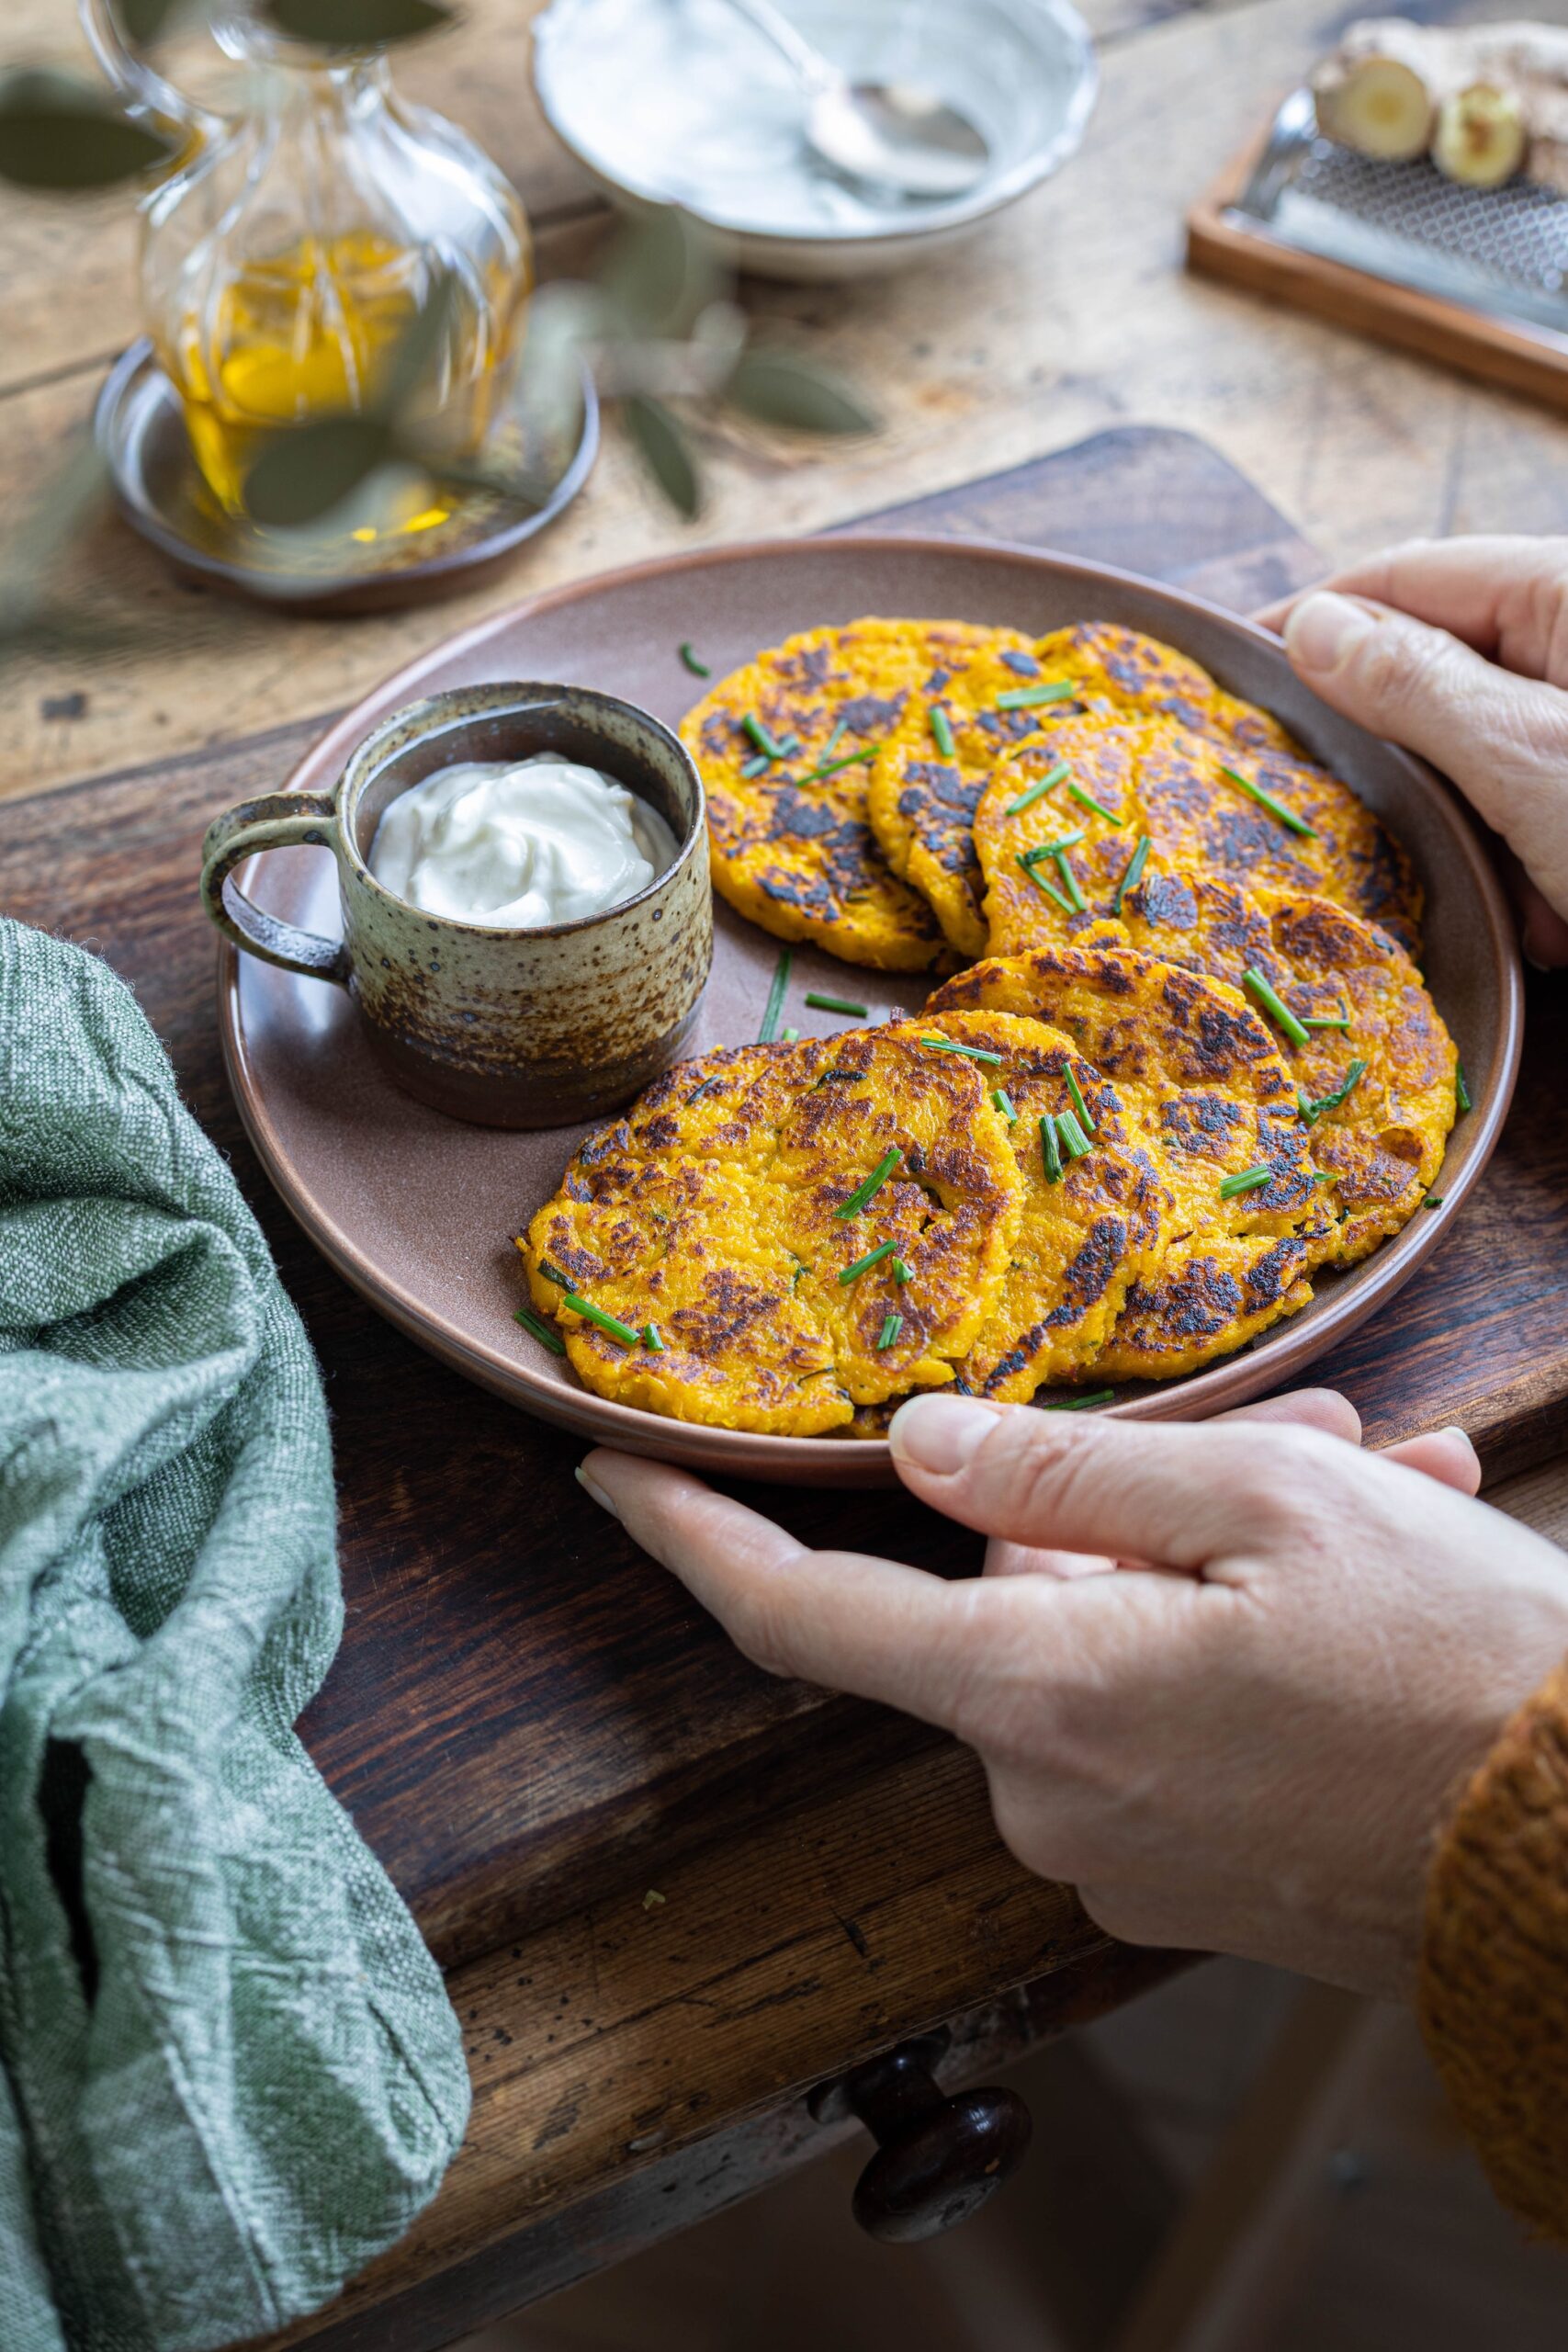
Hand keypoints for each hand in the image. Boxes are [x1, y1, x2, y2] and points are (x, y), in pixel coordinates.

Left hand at [578, 1391, 1567, 2000]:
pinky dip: (1233, 1645)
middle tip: (1305, 1440)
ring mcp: (1118, 1853)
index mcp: (1038, 1696)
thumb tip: (919, 1449)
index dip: (691, 1541)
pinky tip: (1366, 1593)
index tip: (610, 1479)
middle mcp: (1048, 1797)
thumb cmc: (1452, 1672)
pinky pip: (1165, 1723)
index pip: (801, 1616)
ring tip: (1381, 1495)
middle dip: (1129, 1505)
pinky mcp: (1184, 1878)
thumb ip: (1064, 1472)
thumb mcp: (1264, 1508)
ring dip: (1214, 1563)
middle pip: (1016, 1603)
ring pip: (1109, 1649)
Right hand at [1258, 536, 1567, 966]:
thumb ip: (1415, 684)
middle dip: (1420, 768)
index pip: (1404, 576)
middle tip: (1383, 836)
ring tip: (1526, 905)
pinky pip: (1549, 810)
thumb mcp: (1529, 760)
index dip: (1316, 624)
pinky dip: (1548, 873)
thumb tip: (1314, 625)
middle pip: (1445, 672)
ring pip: (1495, 760)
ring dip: (1491, 840)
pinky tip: (1566, 923)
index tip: (1238, 682)